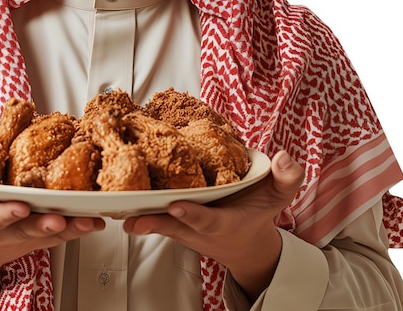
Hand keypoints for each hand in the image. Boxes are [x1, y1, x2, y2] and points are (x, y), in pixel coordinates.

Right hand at [0, 158, 104, 310]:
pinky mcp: (41, 236)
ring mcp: (25, 235)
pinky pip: (61, 234)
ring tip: (88, 221)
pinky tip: (94, 219)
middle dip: (42, 225)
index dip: (3, 215)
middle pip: (26, 230)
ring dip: (68, 229)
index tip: (18, 207)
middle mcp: (5, 231)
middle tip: (59, 219)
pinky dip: (77, 228)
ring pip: (49, 235)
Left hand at [123, 150, 303, 300]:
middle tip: (134, 216)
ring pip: (158, 224)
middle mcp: (200, 228)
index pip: (209, 220)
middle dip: (155, 222)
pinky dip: (135, 209)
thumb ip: (286, 179)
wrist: (244, 244)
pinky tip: (116, 198)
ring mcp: (183, 228)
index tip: (177, 207)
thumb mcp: (278, 197)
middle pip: (174, 226)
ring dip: (138, 217)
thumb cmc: (256, 214)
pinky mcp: (171, 223)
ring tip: (116, 207)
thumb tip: (284, 158)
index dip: (193, 216)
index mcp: (225, 221)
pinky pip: (152, 217)